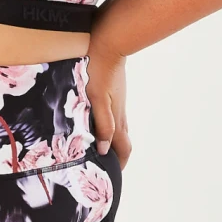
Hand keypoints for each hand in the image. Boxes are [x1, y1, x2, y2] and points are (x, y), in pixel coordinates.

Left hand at [87, 45, 130, 166]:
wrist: (110, 45)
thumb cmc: (99, 71)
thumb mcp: (97, 99)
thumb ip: (103, 124)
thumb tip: (105, 149)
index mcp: (117, 119)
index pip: (124, 149)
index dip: (120, 164)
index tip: (113, 175)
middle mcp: (121, 114)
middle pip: (123, 141)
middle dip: (117, 156)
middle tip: (105, 166)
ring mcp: (119, 104)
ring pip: (119, 130)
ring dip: (113, 143)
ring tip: (99, 150)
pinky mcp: (115, 95)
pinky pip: (115, 118)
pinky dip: (109, 129)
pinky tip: (98, 126)